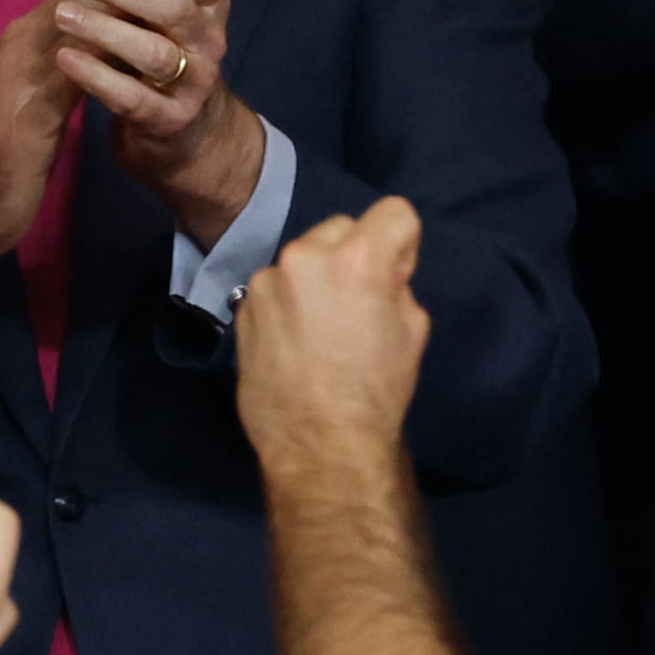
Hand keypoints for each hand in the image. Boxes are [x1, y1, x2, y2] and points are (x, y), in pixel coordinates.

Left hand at [60, 0, 260, 240]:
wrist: (184, 135)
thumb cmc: (168, 49)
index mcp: (209, 4)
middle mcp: (209, 41)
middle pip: (174, 6)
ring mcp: (193, 84)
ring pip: (154, 53)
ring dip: (105, 31)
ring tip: (62, 16)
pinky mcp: (169, 121)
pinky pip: (134, 99)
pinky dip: (98, 79)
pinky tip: (66, 59)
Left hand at [233, 199, 428, 480]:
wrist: (319, 442)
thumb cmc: (376, 389)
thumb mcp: (412, 327)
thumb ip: (396, 282)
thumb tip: (381, 270)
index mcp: (356, 258)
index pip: (394, 211)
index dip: (402, 244)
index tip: (395, 277)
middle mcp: (304, 257)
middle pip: (342, 228)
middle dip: (354, 255)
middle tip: (358, 303)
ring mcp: (265, 281)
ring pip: (303, 257)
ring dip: (315, 278)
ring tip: (322, 328)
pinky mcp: (242, 306)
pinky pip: (275, 287)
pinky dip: (287, 301)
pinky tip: (295, 340)